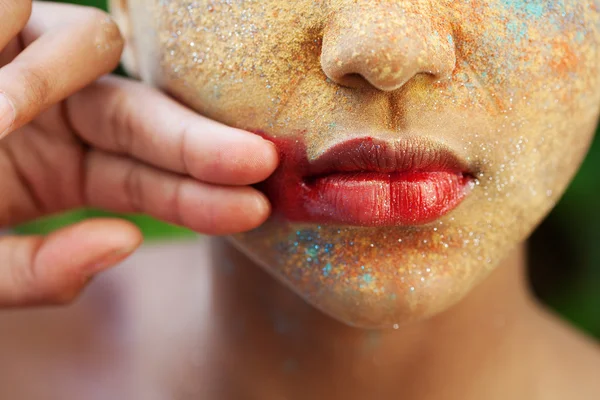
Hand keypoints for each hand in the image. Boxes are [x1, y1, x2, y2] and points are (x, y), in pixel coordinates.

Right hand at [0, 1, 277, 306]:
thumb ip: (39, 273)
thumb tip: (120, 245)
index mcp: (75, 165)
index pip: (154, 180)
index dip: (202, 194)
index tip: (256, 205)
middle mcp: (68, 109)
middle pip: (146, 116)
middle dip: (198, 141)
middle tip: (256, 161)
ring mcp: (31, 58)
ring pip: (91, 44)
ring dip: (60, 85)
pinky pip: (14, 8)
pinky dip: (13, 55)